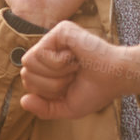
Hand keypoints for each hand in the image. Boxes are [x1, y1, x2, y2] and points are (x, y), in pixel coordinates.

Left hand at [18, 22, 139, 118]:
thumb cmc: (95, 91)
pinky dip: (58, 63)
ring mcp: (54, 38)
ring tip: (74, 67)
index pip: (27, 82)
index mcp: (48, 66)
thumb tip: (23, 101)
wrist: (116, 79)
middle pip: (25, 73)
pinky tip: (75, 58)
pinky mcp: (60, 30)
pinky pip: (40, 53)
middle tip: (73, 77)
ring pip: (28, 62)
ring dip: (55, 74)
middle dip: (50, 84)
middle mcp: (49, 50)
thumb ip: (43, 109)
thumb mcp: (66, 107)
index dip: (46, 92)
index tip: (69, 86)